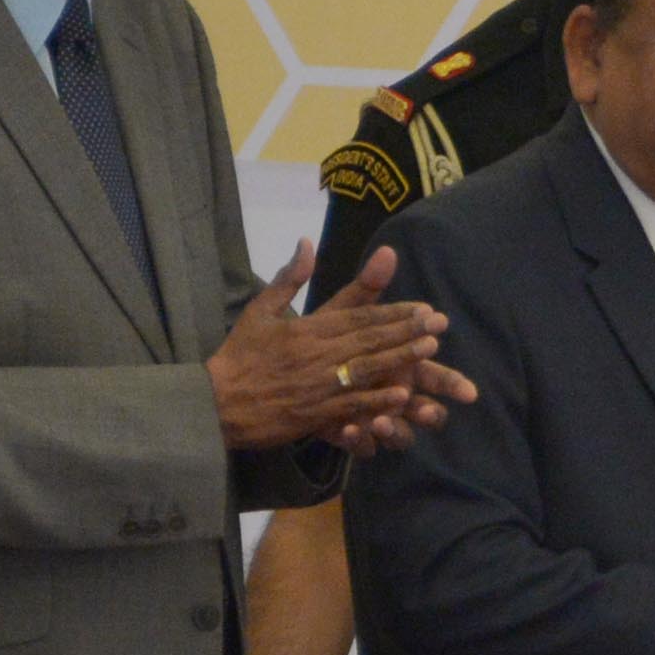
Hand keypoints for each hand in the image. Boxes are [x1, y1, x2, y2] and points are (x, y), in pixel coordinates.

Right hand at [208, 243, 479, 454]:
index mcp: (306, 329)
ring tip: (430, 350)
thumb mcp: (259, 310)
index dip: (394, 312)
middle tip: (440, 324)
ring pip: (365, 369)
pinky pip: (350, 405)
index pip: (358, 317)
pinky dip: (376, 400)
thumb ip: (288, 278)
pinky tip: (402, 397)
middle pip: (368, 339)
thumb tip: (307, 242)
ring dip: (399, 360)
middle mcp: (316, 354)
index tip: (424, 308)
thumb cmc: (239, 356)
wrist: (214, 402)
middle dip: (407, 331)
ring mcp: (316, 384)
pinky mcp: (313, 413)